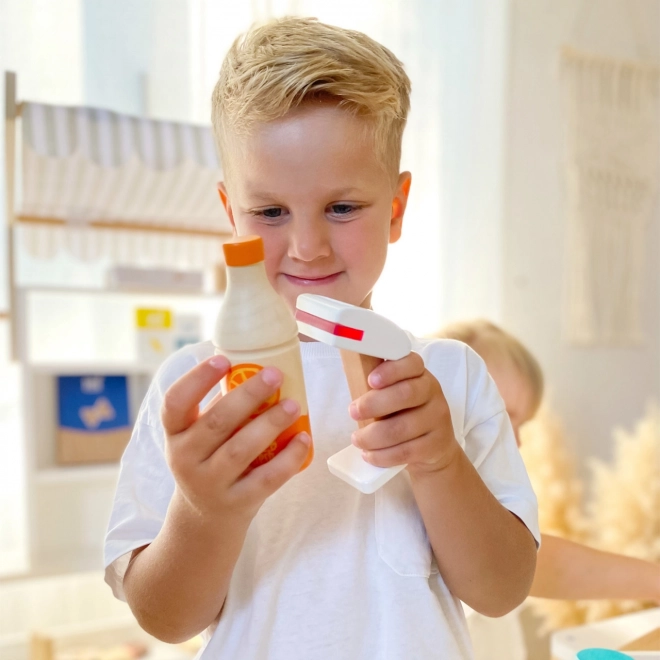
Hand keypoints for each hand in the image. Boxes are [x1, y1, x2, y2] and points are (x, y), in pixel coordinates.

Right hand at [161, 356, 311, 521]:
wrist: (205, 519)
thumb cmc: (209, 461)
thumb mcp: (199, 437)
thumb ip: (220, 408)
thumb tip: (257, 370)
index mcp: (175, 434)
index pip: (175, 403)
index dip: (197, 379)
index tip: (223, 359)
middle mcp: (186, 459)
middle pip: (216, 422)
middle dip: (248, 395)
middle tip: (274, 374)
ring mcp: (210, 484)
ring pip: (241, 450)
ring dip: (270, 424)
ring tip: (293, 405)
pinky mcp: (238, 502)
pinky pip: (266, 478)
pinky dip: (288, 458)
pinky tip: (303, 438)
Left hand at [349, 352, 458, 475]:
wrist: (434, 446)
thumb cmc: (404, 413)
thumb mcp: (394, 392)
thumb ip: (377, 383)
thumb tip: (348, 368)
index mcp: (419, 374)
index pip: (411, 363)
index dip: (391, 370)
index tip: (370, 380)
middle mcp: (433, 392)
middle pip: (406, 394)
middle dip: (373, 404)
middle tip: (352, 412)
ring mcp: (437, 419)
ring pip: (402, 428)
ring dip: (373, 436)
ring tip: (357, 439)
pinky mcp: (436, 445)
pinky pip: (405, 452)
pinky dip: (382, 455)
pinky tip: (369, 454)